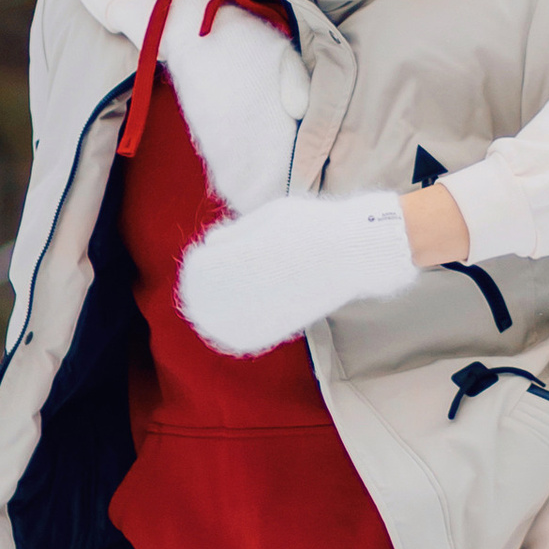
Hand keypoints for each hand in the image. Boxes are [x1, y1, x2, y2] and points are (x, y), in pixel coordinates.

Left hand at [178, 191, 417, 354]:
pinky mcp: (288, 319)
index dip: (196, 266)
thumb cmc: (314, 224)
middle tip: (193, 289)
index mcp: (255, 249)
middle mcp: (260, 279)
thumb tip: (211, 244)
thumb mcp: (274, 214)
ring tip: (204, 311)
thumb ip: (240, 230)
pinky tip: (227, 329)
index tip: (197, 261)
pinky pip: (253, 333)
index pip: (208, 265)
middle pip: (214, 296)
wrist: (355, 250)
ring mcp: (275, 301)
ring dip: (213, 316)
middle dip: (200, 293)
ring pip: (230, 320)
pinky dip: (235, 332)